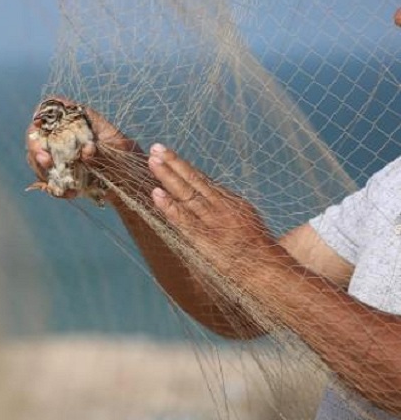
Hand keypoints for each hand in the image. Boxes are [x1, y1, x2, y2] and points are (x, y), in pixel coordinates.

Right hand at [25, 96, 136, 197]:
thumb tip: (85, 151)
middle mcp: (64, 133)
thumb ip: (102, 148)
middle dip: (37, 148)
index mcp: (79, 119)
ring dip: (43, 171)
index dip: (43, 113)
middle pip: (37, 133)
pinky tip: (69, 193)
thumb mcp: (120, 149)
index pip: (54, 107)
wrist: (127, 180)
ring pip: (37, 156)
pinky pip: (46, 176)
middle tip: (46, 163)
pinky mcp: (58, 169)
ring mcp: (58, 152)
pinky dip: (53, 185)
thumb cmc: (126, 157)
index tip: (38, 125)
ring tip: (62, 185)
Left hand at [147, 143, 288, 276]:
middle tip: (156, 148)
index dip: (183, 166)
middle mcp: (221, 207)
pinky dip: (169, 206)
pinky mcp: (205, 238)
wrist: (268, 271)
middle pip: (193, 180)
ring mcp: (213, 221)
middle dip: (173, 163)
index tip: (166, 153)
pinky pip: (183, 219)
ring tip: (151, 162)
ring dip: (167, 176)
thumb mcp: (245, 222)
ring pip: (186, 194)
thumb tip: (210, 199)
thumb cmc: (256, 252)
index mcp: (230, 202)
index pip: (202, 180)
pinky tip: (155, 193)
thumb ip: (227, 210)